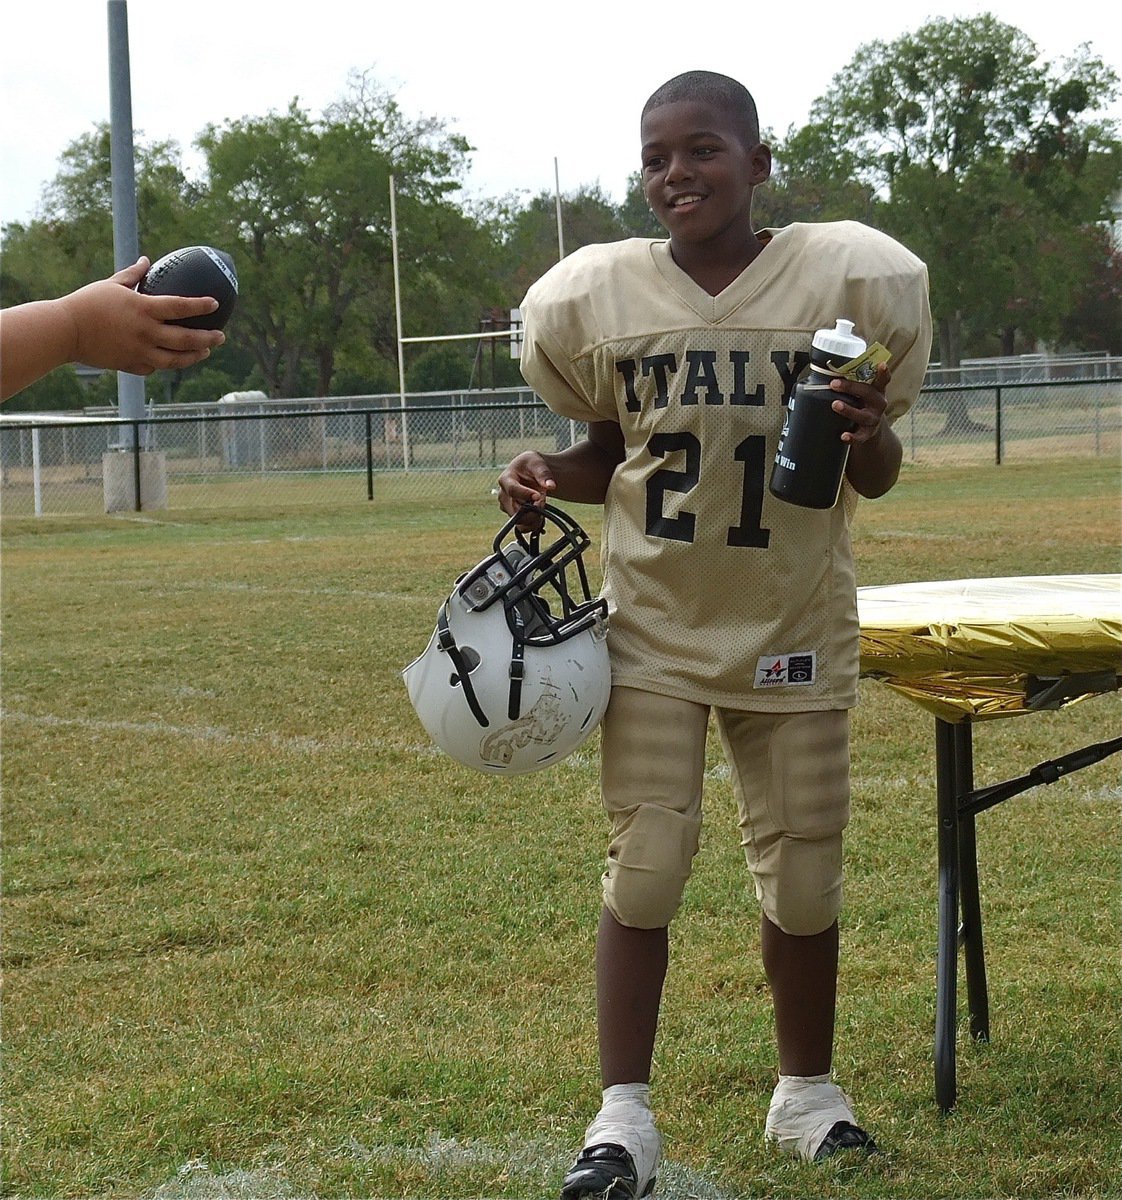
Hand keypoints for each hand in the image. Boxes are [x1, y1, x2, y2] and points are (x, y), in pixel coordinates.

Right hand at [59, 257, 225, 375]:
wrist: (65, 331)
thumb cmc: (87, 303)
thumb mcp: (111, 285)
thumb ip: (133, 275)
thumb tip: (146, 261)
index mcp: (143, 309)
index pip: (180, 306)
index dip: (200, 305)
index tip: (215, 303)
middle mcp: (145, 332)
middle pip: (186, 339)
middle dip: (208, 338)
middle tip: (221, 336)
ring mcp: (140, 351)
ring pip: (176, 360)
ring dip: (194, 356)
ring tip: (205, 351)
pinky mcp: (131, 365)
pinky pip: (155, 367)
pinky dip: (165, 363)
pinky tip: (174, 360)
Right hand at [496, 450, 555, 524]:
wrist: (530, 473)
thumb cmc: (531, 465)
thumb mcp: (538, 463)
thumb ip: (544, 474)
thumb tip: (551, 486)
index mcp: (505, 479)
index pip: (512, 490)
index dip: (525, 495)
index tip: (538, 496)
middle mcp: (503, 495)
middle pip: (515, 510)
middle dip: (533, 508)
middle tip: (543, 500)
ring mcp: (507, 507)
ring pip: (520, 521)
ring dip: (535, 517)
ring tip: (542, 505)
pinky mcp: (514, 516)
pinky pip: (523, 527)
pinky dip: (534, 524)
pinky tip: (540, 514)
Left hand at [832, 362, 891, 444]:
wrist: (870, 430)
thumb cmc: (862, 405)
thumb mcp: (862, 394)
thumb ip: (852, 383)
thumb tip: (828, 370)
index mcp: (877, 390)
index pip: (882, 380)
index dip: (883, 372)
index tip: (881, 364)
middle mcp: (878, 404)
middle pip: (868, 393)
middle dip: (851, 387)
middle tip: (834, 384)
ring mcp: (874, 419)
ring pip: (863, 415)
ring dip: (848, 410)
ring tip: (835, 405)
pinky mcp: (867, 434)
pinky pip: (860, 436)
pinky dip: (852, 437)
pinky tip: (844, 436)